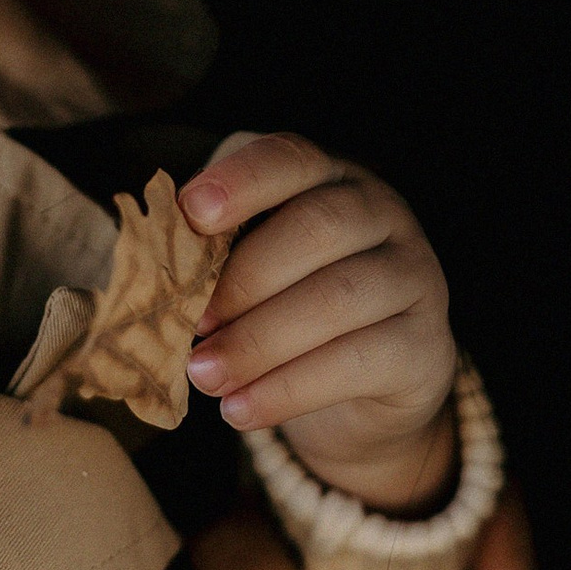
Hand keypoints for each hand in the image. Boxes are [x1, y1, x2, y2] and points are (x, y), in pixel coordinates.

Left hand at [180, 136, 457, 511]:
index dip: (242, 181)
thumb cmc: (287, 311)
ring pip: (339, 297)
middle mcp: (382, 214)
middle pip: (319, 226)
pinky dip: (288, 390)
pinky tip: (240, 410)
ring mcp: (414, 277)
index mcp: (328, 178)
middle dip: (244, 278)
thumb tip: (143, 267)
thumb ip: (208, 255)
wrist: (362, 395)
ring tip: (201, 376)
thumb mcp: (248, 272)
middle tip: (191, 324)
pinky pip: (359, 362)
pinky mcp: (426, 346)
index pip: (291, 159)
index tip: (192, 212)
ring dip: (258, 341)